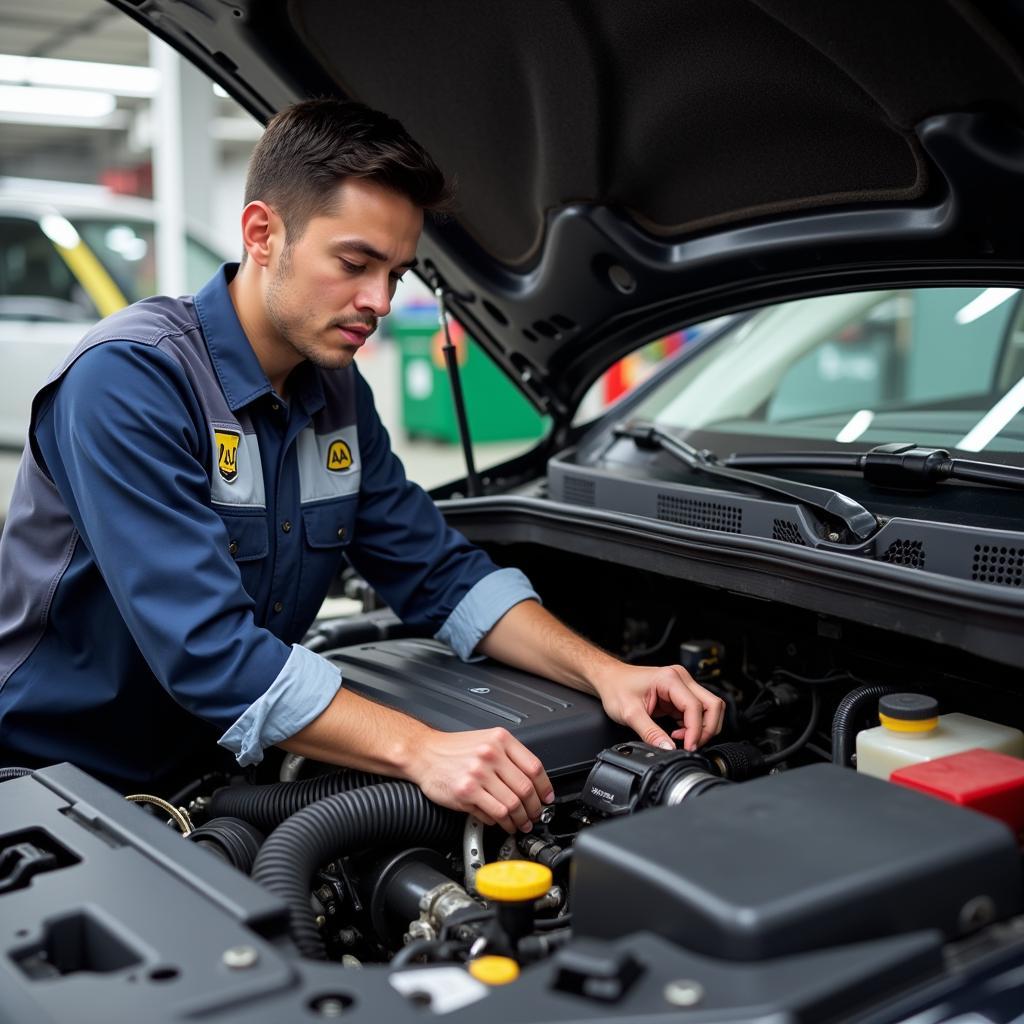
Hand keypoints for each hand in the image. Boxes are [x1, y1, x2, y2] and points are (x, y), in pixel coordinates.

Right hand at [406, 726, 553, 832]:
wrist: (423, 753)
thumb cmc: (452, 749)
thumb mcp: (485, 740)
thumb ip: (508, 756)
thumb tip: (531, 782)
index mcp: (500, 740)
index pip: (534, 767)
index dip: (544, 787)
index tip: (546, 798)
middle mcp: (491, 755)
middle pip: (525, 789)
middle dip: (534, 808)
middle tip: (534, 816)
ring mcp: (478, 774)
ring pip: (512, 804)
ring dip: (520, 819)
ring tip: (520, 824)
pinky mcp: (466, 792)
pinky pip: (494, 813)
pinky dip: (502, 822)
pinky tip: (502, 823)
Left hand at [593, 663, 725, 750]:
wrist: (609, 679)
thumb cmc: (616, 688)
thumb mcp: (630, 714)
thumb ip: (650, 733)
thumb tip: (668, 749)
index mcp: (670, 679)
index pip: (696, 707)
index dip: (696, 730)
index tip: (688, 747)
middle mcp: (681, 679)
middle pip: (712, 705)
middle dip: (706, 729)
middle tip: (691, 745)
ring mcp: (682, 686)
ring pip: (708, 709)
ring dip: (701, 728)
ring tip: (682, 739)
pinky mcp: (680, 695)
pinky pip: (697, 712)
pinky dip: (693, 726)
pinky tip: (678, 733)